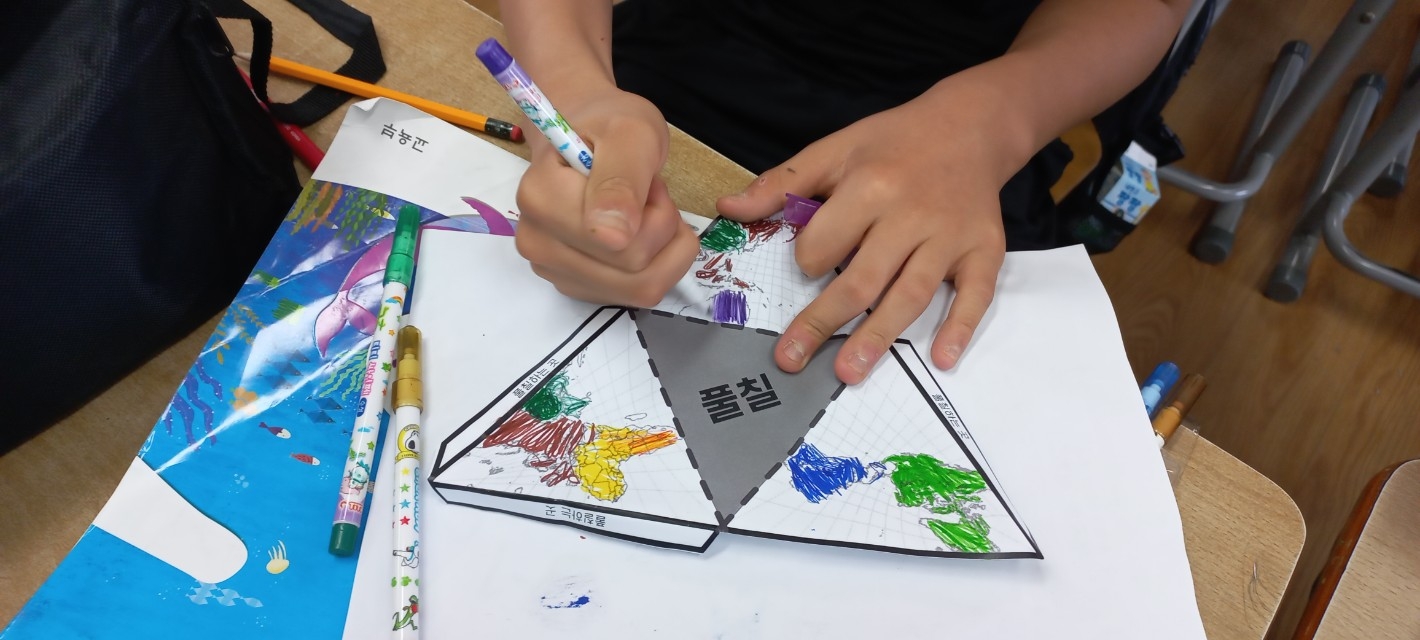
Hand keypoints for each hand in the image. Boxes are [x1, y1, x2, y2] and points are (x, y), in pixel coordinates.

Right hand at [513, 87, 699, 307]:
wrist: (588, 137)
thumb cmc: (610, 128)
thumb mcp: (631, 134)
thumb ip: (621, 180)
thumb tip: (613, 237)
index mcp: (540, 200)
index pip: (622, 242)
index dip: (655, 209)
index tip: (643, 177)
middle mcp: (537, 242)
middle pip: (632, 269)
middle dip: (662, 228)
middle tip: (647, 192)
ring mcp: (554, 270)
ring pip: (639, 287)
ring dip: (663, 247)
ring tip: (644, 210)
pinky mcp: (575, 287)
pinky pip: (635, 294)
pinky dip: (655, 264)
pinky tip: (638, 233)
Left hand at [717, 78, 1016, 383]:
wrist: (970, 125)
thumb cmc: (894, 142)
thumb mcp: (836, 148)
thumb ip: (782, 183)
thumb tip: (728, 208)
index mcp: (871, 186)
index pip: (824, 244)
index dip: (809, 260)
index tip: (811, 263)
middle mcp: (911, 214)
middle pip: (862, 279)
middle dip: (822, 323)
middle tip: (792, 360)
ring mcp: (950, 235)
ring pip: (911, 294)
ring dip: (879, 337)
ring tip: (850, 372)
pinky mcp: (985, 248)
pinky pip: (976, 293)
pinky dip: (961, 326)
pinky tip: (942, 358)